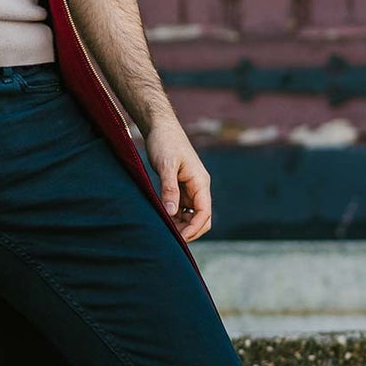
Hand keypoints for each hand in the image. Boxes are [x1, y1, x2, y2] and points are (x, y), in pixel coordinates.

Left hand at [143, 114, 211, 241]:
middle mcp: (198, 187)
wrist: (160, 127)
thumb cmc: (165, 142)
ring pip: (191, 214)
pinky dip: (174, 216)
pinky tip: (162, 219)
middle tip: (170, 238)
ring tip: (164, 230)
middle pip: (201, 218)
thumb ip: (169, 189)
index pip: (204, 213)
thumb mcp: (166, 166)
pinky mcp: (180, 186)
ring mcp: (190, 187)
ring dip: (181, 224)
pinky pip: (181, 207)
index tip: (179, 238)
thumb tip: (171, 213)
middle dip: (189, 230)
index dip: (194, 228)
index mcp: (200, 182)